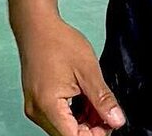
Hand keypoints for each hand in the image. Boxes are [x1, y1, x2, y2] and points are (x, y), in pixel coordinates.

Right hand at [17, 17, 125, 134]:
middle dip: (91, 129)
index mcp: (48, 105)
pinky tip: (85, 101)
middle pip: (68, 135)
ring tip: (97, 103)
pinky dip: (73, 115)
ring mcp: (34, 109)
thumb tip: (117, 121)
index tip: (111, 124)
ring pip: (63, 129)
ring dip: (82, 123)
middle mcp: (37, 112)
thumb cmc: (59, 42)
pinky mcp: (36, 103)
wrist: (37, 26)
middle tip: (108, 112)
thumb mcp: (88, 70)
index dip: (95, 135)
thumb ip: (102, 99)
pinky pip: (56, 119)